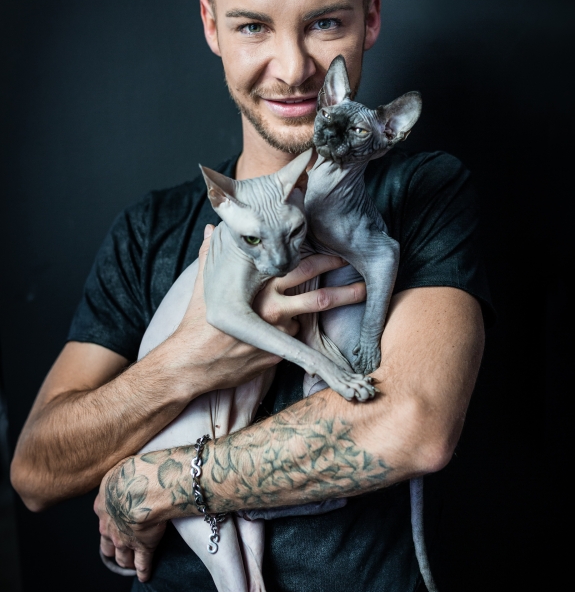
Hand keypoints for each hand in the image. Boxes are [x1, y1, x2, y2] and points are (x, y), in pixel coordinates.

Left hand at [94, 447, 195, 581]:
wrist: (144, 487)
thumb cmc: (134, 472)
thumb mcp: (119, 469)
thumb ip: (120, 476)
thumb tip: (127, 472)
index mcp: (103, 506)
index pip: (103, 520)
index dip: (108, 524)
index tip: (112, 526)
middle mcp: (109, 526)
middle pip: (108, 544)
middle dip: (111, 549)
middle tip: (116, 552)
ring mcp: (125, 540)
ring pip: (122, 556)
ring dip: (126, 561)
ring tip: (130, 565)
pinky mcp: (143, 547)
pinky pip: (142, 564)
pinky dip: (143, 571)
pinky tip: (144, 576)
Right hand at [167, 225, 365, 395]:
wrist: (192, 363)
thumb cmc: (197, 321)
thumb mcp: (202, 283)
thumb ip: (210, 254)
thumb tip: (210, 228)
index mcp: (257, 286)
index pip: (297, 268)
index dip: (322, 260)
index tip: (340, 253)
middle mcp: (270, 308)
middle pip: (317, 297)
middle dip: (344, 289)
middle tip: (366, 283)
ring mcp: (275, 333)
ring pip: (309, 319)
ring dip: (335, 309)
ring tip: (358, 300)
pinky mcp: (276, 354)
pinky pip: (293, 339)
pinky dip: (295, 332)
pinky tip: (294, 328)